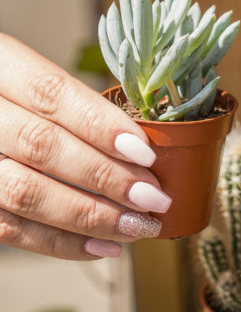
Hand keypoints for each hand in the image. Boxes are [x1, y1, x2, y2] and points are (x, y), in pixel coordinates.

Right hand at [0, 35, 168, 258]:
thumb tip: (145, 146)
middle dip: (106, 177)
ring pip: (25, 192)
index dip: (101, 124)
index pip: (53, 94)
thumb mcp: (36, 77)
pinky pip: (10, 229)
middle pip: (43, 146)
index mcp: (1, 65)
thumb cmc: (18, 94)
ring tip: (138, 227)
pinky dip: (61, 242)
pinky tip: (104, 246)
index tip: (147, 153)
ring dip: (90, 216)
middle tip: (155, 199)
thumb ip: (77, 105)